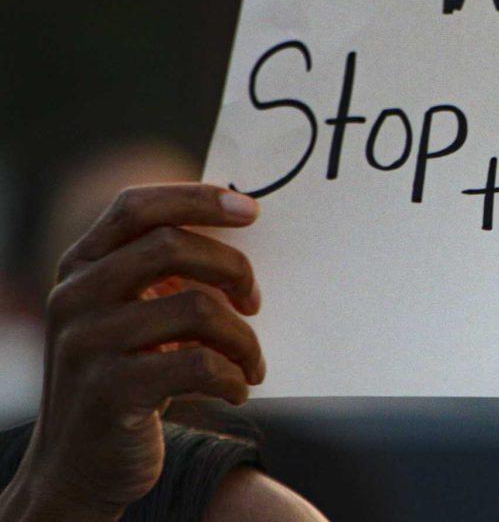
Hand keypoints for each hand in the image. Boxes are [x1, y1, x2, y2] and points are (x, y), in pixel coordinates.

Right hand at [0, 184, 263, 520]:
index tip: (250, 210)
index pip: (136, 207)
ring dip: (244, 338)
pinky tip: (236, 390)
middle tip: (255, 301)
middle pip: (172, 246)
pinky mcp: (109, 391)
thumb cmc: (124, 377)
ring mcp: (87, 343)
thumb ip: (159, 271)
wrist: (77, 467)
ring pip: (198, 308)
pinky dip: (233, 377)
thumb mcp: (128, 315)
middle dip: (233, 268)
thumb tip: (234, 220)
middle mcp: (75, 297)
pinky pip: (199, 364)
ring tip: (251, 363)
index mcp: (81, 267)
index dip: (196, 198)